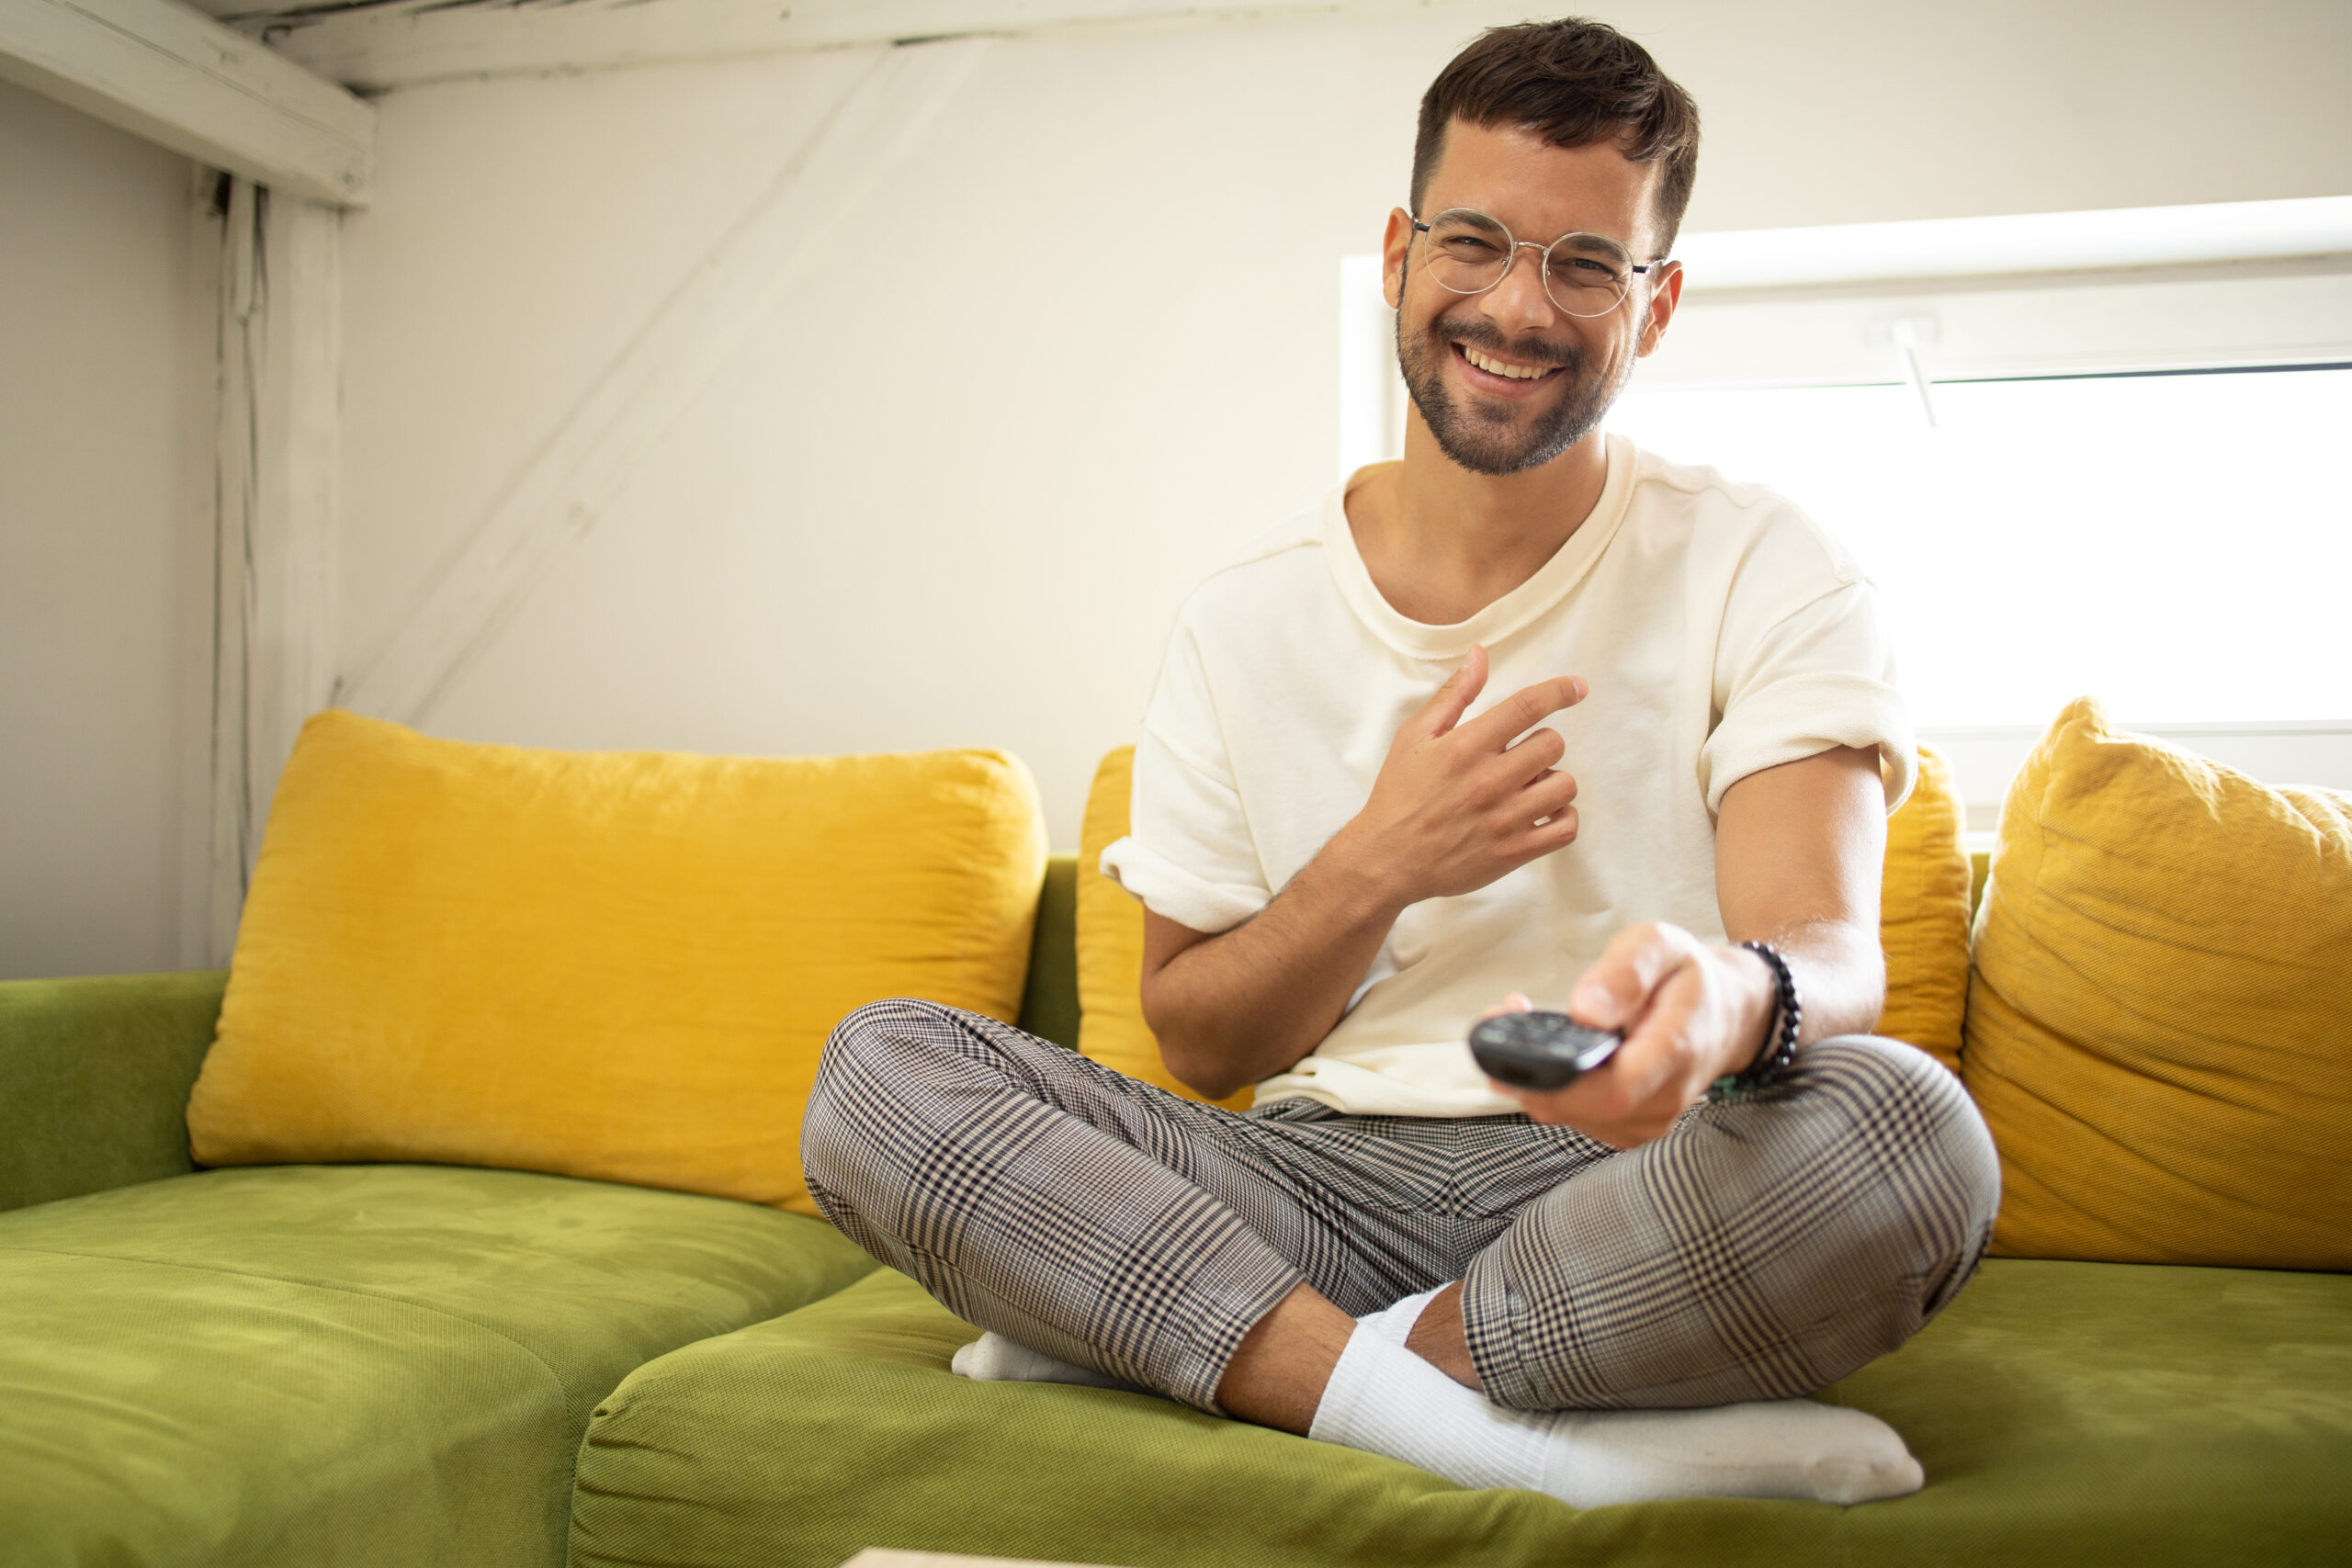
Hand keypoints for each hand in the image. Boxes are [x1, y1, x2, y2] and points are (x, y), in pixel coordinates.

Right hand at [1332, 645, 1586, 908]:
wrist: (1386, 859)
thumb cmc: (1399, 794)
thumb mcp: (1414, 736)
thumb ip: (1454, 695)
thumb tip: (1480, 655)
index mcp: (1466, 747)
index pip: (1528, 706)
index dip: (1560, 691)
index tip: (1577, 687)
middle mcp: (1489, 781)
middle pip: (1553, 744)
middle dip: (1543, 742)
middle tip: (1521, 755)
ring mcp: (1504, 820)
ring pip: (1564, 786)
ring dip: (1552, 780)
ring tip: (1528, 786)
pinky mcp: (1513, 853)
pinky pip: (1566, 829)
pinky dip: (1563, 817)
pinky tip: (1543, 812)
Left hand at [1482, 922, 1776, 1147]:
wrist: (1723, 1014)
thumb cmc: (1688, 977)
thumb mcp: (1661, 946)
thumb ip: (1627, 973)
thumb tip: (1586, 1011)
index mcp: (1676, 1051)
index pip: (1613, 1090)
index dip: (1558, 1078)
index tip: (1515, 1042)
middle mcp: (1663, 1098)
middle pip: (1580, 1107)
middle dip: (1528, 1068)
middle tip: (1501, 1017)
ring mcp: (1645, 1119)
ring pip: (1568, 1113)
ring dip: (1532, 1074)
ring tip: (1517, 1021)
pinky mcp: (1626, 1125)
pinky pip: (1574, 1114)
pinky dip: (1549, 1084)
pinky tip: (1544, 1048)